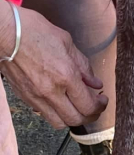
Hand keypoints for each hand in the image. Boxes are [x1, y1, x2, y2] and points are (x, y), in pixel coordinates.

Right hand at [0, 5, 107, 128]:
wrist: (5, 33)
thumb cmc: (34, 31)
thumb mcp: (67, 43)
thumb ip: (83, 66)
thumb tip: (95, 83)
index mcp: (65, 76)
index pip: (88, 106)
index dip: (100, 107)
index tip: (102, 100)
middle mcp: (51, 91)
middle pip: (76, 120)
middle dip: (90, 116)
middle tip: (94, 106)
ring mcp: (36, 97)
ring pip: (59, 123)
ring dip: (72, 118)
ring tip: (78, 107)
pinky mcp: (25, 98)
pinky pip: (45, 115)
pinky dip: (57, 114)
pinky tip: (60, 102)